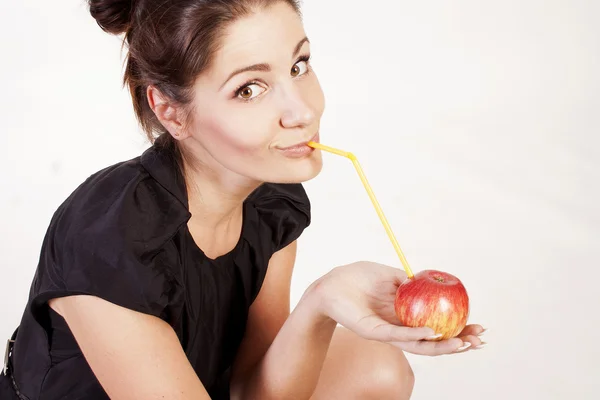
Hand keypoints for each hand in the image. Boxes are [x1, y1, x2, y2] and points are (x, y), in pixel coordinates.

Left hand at [313, 261, 484, 355]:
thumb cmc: (357, 278)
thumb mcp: (389, 275)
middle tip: (478, 340)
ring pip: (419, 345)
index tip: (478, 326)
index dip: (458, 330)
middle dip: (458, 343)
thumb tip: (433, 279)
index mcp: (405, 317)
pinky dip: (415, 335)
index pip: (436, 328)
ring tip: (462, 343)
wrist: (329, 284)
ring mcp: (387, 333)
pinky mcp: (373, 331)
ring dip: (442, 346)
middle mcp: (399, 329)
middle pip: (433, 342)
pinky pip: (397, 335)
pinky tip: (432, 333)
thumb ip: (409, 281)